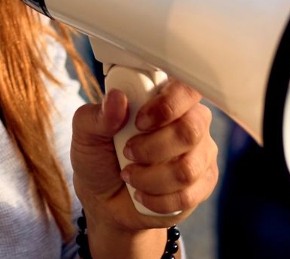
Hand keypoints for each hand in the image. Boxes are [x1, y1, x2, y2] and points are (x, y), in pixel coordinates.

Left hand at [70, 82, 217, 234]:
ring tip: (130, 175)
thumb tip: (117, 98)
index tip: (139, 122)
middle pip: (191, 130)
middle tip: (127, 152)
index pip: (187, 89)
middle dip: (152, 148)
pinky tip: (142, 193)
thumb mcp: (87, 133)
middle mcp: (190, 122)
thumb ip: (99, 114)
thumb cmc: (99, 157)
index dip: (167, 106)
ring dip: (149, 178)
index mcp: (164, 98)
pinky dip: (156, 200)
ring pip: (188, 169)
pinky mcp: (202, 184)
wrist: (105, 199)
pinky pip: (188, 195)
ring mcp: (201, 154)